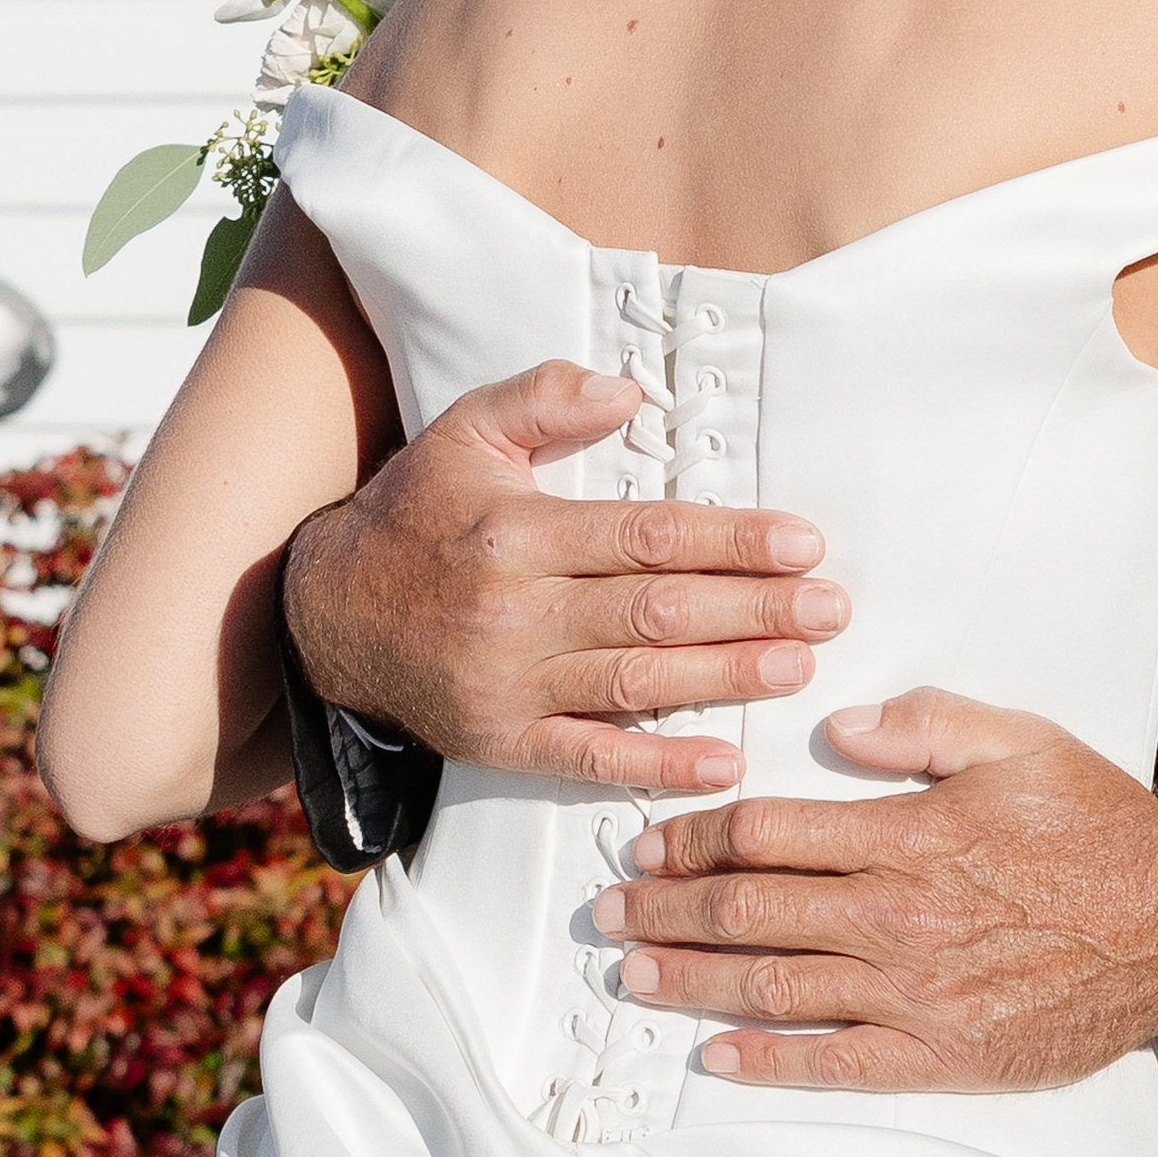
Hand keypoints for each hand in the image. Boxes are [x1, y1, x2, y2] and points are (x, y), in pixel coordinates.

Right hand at [280, 362, 848, 792]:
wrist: (326, 614)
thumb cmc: (415, 514)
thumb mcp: (465, 434)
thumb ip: (544, 399)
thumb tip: (629, 391)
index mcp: (518, 532)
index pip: (646, 535)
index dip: (731, 540)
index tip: (802, 542)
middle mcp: (515, 612)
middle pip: (656, 611)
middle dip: (753, 610)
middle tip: (831, 610)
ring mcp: (508, 684)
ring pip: (635, 682)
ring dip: (725, 678)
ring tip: (800, 668)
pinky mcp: (500, 741)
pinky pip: (588, 758)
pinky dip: (658, 764)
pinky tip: (726, 762)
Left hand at [594, 688, 1157, 1091]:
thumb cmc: (1100, 832)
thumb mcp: (1020, 741)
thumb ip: (924, 724)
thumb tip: (844, 727)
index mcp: (905, 834)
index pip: (766, 833)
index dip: (693, 837)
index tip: (649, 842)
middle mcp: (895, 915)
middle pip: (747, 911)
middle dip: (666, 908)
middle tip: (612, 909)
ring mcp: (913, 992)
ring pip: (771, 985)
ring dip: (689, 980)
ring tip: (634, 972)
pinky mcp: (940, 1052)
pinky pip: (833, 1062)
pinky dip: (766, 1060)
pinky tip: (717, 1054)